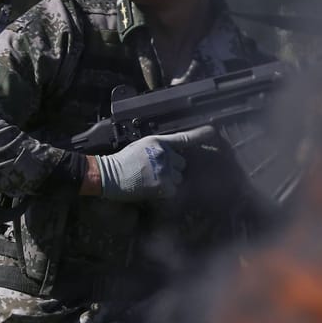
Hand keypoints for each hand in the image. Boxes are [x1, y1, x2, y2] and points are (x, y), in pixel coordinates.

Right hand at [94, 125, 219, 202]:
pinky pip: (173, 190)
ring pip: (179, 177)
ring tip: (152, 180)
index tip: (212, 131)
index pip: (184, 138)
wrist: (109, 175)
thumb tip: (171, 152)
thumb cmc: (122, 161)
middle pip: (182, 163)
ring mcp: (165, 170)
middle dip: (174, 168)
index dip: (200, 135)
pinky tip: (152, 188)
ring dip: (170, 180)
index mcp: (158, 142)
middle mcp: (165, 154)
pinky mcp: (163, 186)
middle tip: (156, 171)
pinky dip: (166, 191)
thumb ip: (158, 147)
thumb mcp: (141, 145)